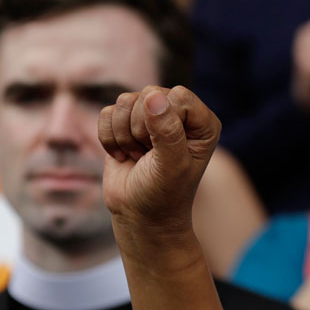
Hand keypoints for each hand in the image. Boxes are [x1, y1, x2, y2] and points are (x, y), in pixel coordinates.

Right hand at [98, 85, 220, 234]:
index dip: (164, 121)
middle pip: (149, 94)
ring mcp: (151, 116)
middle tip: (149, 157)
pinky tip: (122, 156)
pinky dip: (109, 138)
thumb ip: (168, 131)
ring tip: (138, 157)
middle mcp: (178, 113)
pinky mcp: (124, 122)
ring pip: (125, 101)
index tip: (165, 151)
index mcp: (202, 122)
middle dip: (141, 130)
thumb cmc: (164, 195)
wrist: (139, 215)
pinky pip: (107, 113)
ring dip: (124, 136)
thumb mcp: (172, 167)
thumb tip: (153, 96)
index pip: (178, 96)